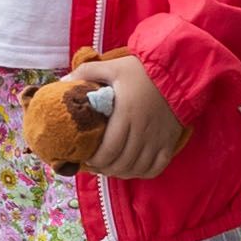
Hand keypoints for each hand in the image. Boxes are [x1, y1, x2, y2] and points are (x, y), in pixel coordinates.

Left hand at [63, 51, 182, 176]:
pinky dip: (142, 173)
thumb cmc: (142, 70)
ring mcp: (158, 139)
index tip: (86, 158)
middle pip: (121, 163)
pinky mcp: (170, 142)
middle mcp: (143, 131)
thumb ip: (86, 72)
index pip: (109, 150)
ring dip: (121, 173)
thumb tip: (63, 82)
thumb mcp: (112, 66)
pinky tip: (132, 169)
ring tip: (110, 167)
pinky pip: (156, 168)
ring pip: (137, 169)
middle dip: (104, 168)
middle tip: (95, 164)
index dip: (95, 160)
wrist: (177, 71)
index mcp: (126, 115)